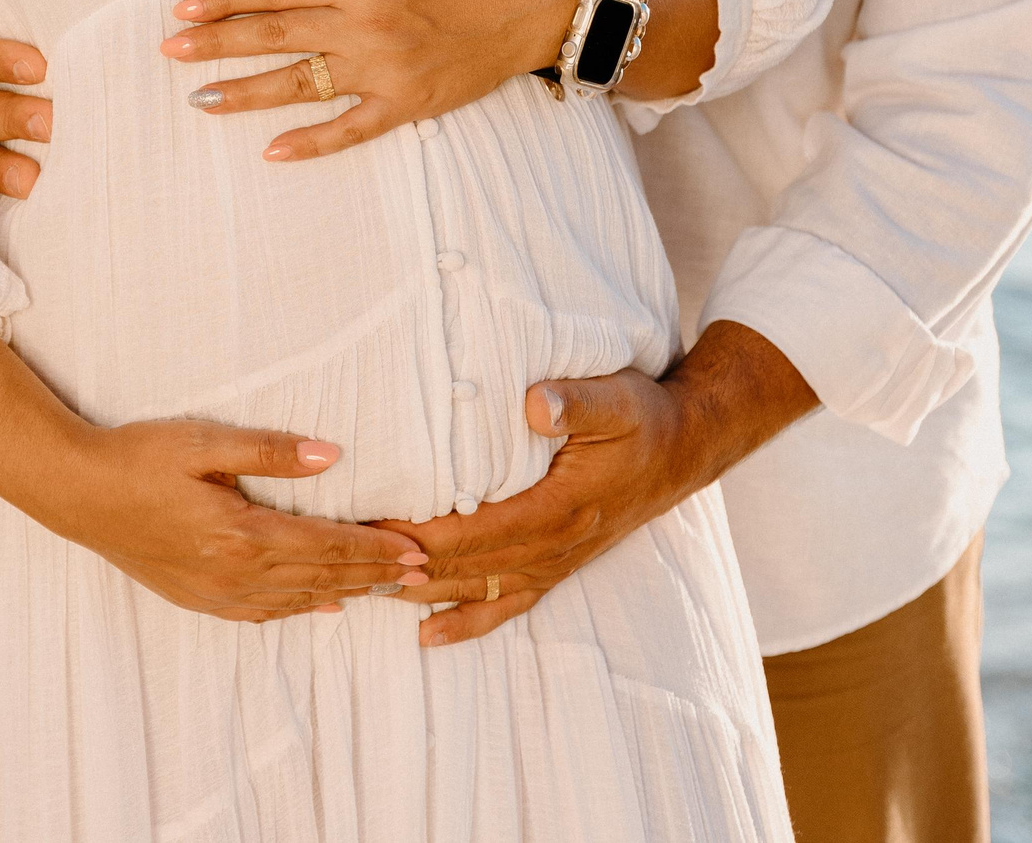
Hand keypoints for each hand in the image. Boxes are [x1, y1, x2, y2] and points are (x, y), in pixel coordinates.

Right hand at [46, 424, 432, 623]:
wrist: (76, 493)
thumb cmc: (138, 458)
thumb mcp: (204, 443)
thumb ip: (269, 450)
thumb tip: (331, 454)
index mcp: (241, 534)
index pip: (326, 546)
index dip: (373, 550)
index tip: (414, 549)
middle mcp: (233, 574)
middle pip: (320, 580)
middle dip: (374, 577)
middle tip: (421, 577)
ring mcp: (214, 592)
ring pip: (296, 601)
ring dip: (345, 595)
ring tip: (386, 591)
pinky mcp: (197, 597)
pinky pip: (262, 613)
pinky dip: (301, 609)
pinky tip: (321, 607)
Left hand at [159, 0, 580, 162]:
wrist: (535, 3)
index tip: (184, 11)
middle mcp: (364, 25)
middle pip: (275, 35)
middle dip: (217, 44)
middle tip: (170, 54)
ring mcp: (384, 70)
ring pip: (300, 85)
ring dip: (246, 94)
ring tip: (200, 100)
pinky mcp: (406, 104)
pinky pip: (350, 130)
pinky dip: (312, 143)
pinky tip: (272, 151)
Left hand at [376, 322, 818, 646]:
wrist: (686, 448)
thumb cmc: (645, 416)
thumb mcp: (617, 397)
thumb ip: (576, 401)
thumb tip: (534, 403)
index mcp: (560, 509)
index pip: (474, 533)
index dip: (418, 537)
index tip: (369, 533)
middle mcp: (555, 546)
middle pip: (465, 568)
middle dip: (403, 568)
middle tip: (345, 563)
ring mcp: (557, 562)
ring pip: (479, 592)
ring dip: (422, 595)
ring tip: (364, 594)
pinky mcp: (558, 565)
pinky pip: (508, 605)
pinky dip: (467, 622)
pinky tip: (427, 634)